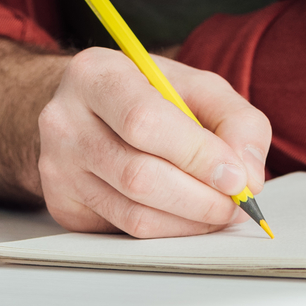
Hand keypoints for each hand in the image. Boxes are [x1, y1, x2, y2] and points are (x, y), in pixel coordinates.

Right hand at [36, 46, 271, 237]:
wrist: (86, 109)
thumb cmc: (146, 93)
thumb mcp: (195, 85)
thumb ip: (234, 120)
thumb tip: (248, 175)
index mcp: (94, 75)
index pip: (144, 121)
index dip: (197, 154)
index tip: (236, 176)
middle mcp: (64, 121)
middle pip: (139, 175)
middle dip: (200, 197)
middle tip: (237, 203)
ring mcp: (56, 168)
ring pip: (133, 214)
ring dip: (189, 221)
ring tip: (220, 210)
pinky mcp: (63, 206)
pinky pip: (124, 231)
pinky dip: (168, 230)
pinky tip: (188, 216)